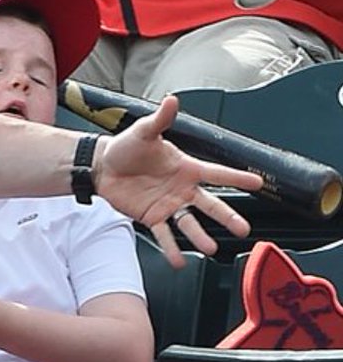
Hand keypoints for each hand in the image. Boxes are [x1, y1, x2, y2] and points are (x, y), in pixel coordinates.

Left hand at [94, 95, 257, 265]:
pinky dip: (171, 248)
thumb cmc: (126, 148)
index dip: (237, 177)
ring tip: (210, 248)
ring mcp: (168, 205)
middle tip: (244, 229)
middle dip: (227, 217)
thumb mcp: (144, 132)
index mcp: (186, 168)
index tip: (258, 182)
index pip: (217, 173)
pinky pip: (164, 235)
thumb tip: (172, 100)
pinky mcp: (152, 217)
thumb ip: (160, 120)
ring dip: (200, 236)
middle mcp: (182, 189)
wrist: (103, 166)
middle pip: (210, 205)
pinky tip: (179, 261)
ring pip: (189, 223)